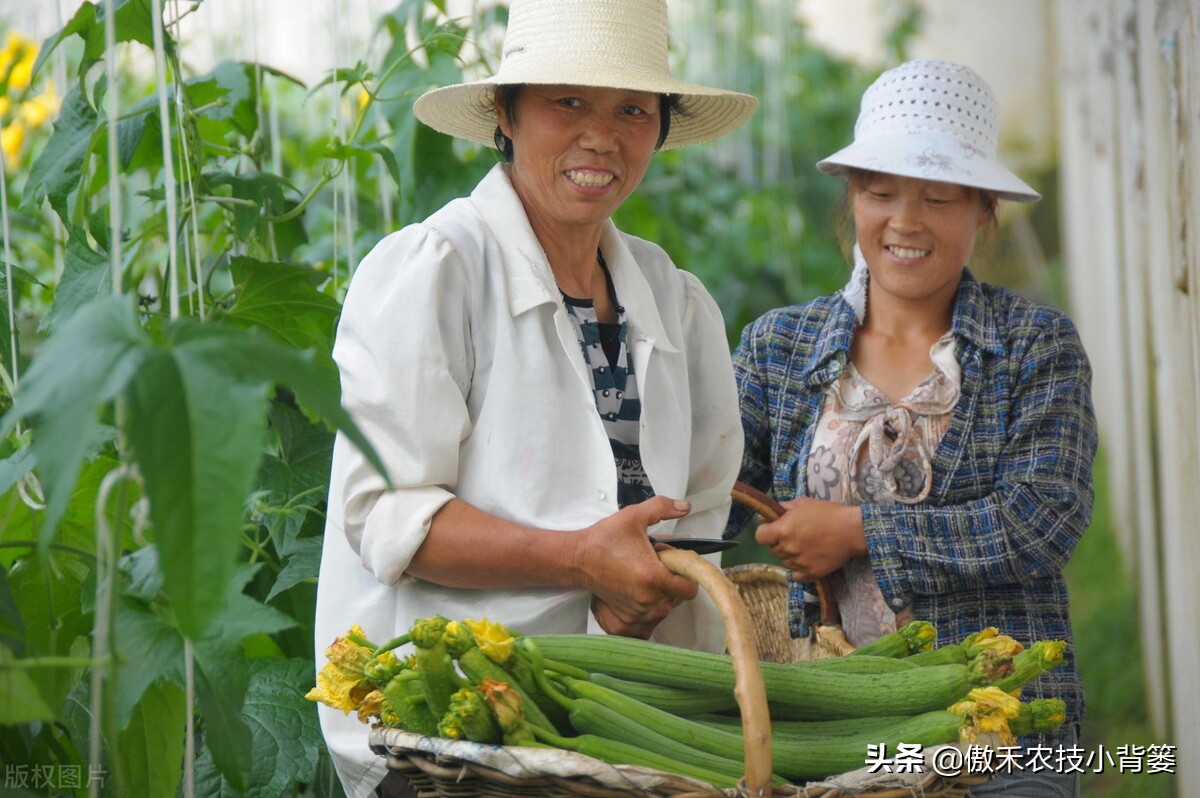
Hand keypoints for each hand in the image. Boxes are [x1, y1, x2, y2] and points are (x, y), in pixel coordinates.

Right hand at [574, 495, 698, 631]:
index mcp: (653, 577)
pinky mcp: (626, 618)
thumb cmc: (604, 540)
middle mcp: (647, 599)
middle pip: (677, 595)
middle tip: (653, 562)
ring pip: (664, 606)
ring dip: (660, 592)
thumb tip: (685, 507)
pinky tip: (638, 588)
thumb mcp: (634, 516)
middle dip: (671, 578)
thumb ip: (663, 508)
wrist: (577, 559)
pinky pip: (649, 619)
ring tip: (643, 574)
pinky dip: (648, 605)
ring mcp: (636, 611)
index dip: (685, 572)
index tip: (671, 560)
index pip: (689, 588)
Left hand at [754, 497, 866, 581]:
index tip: (775, 528)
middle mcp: (788, 549)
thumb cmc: (827, 513)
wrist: (851, 530)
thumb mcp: (802, 504)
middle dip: (779, 542)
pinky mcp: (811, 573)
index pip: (760, 536)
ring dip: (790, 554)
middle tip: (796, 534)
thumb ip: (780, 510)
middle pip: (773, 549)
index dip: (766, 531)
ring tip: (806, 545)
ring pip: (784, 561)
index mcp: (782, 530)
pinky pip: (796, 575)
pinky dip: (799, 569)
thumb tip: (763, 518)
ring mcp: (799, 563)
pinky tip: (807, 559)